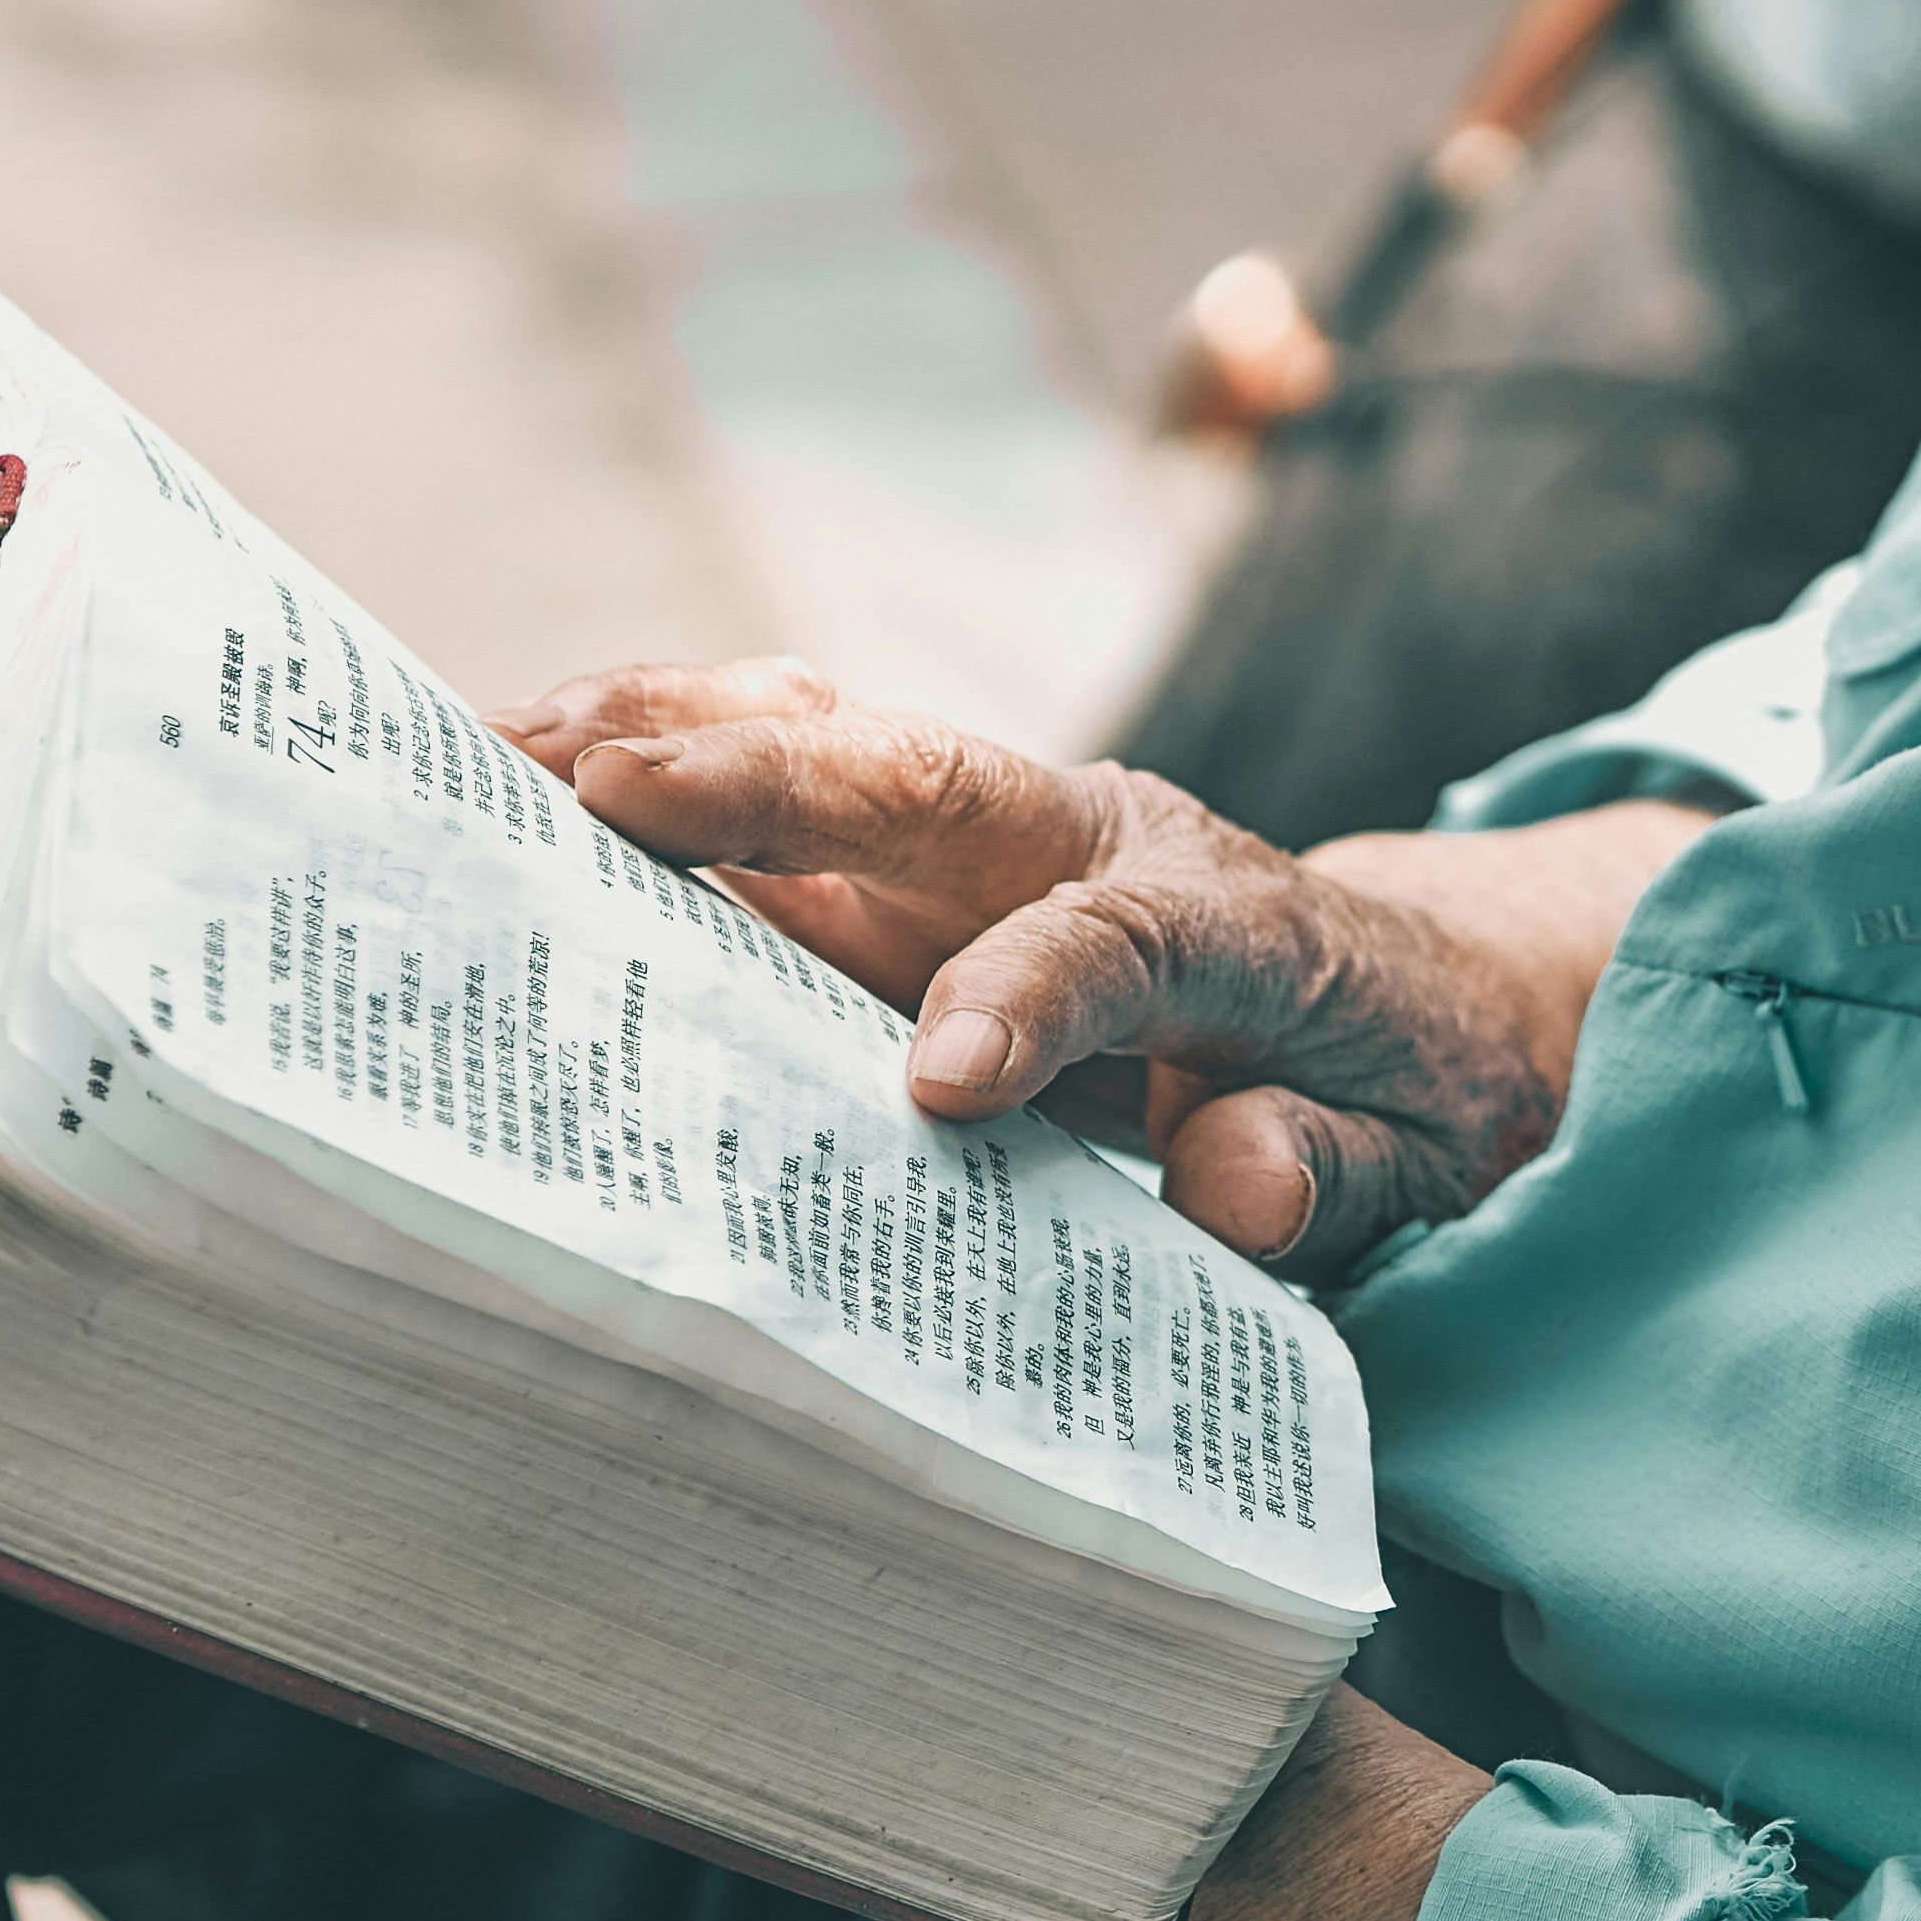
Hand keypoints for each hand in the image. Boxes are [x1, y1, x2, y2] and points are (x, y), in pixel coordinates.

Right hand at [494, 661, 1682, 1278]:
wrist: (1424, 1009)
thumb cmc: (1406, 1095)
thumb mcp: (1420, 1162)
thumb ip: (1329, 1170)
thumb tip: (1226, 1182)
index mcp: (1233, 923)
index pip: (1124, 940)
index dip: (1029, 994)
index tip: (939, 1081)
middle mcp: (1091, 839)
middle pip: (925, 775)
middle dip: (764, 774)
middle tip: (600, 792)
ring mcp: (989, 839)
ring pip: (824, 748)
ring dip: (664, 737)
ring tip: (496, 751)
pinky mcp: (910, 870)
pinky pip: (774, 796)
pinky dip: (651, 768)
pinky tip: (522, 780)